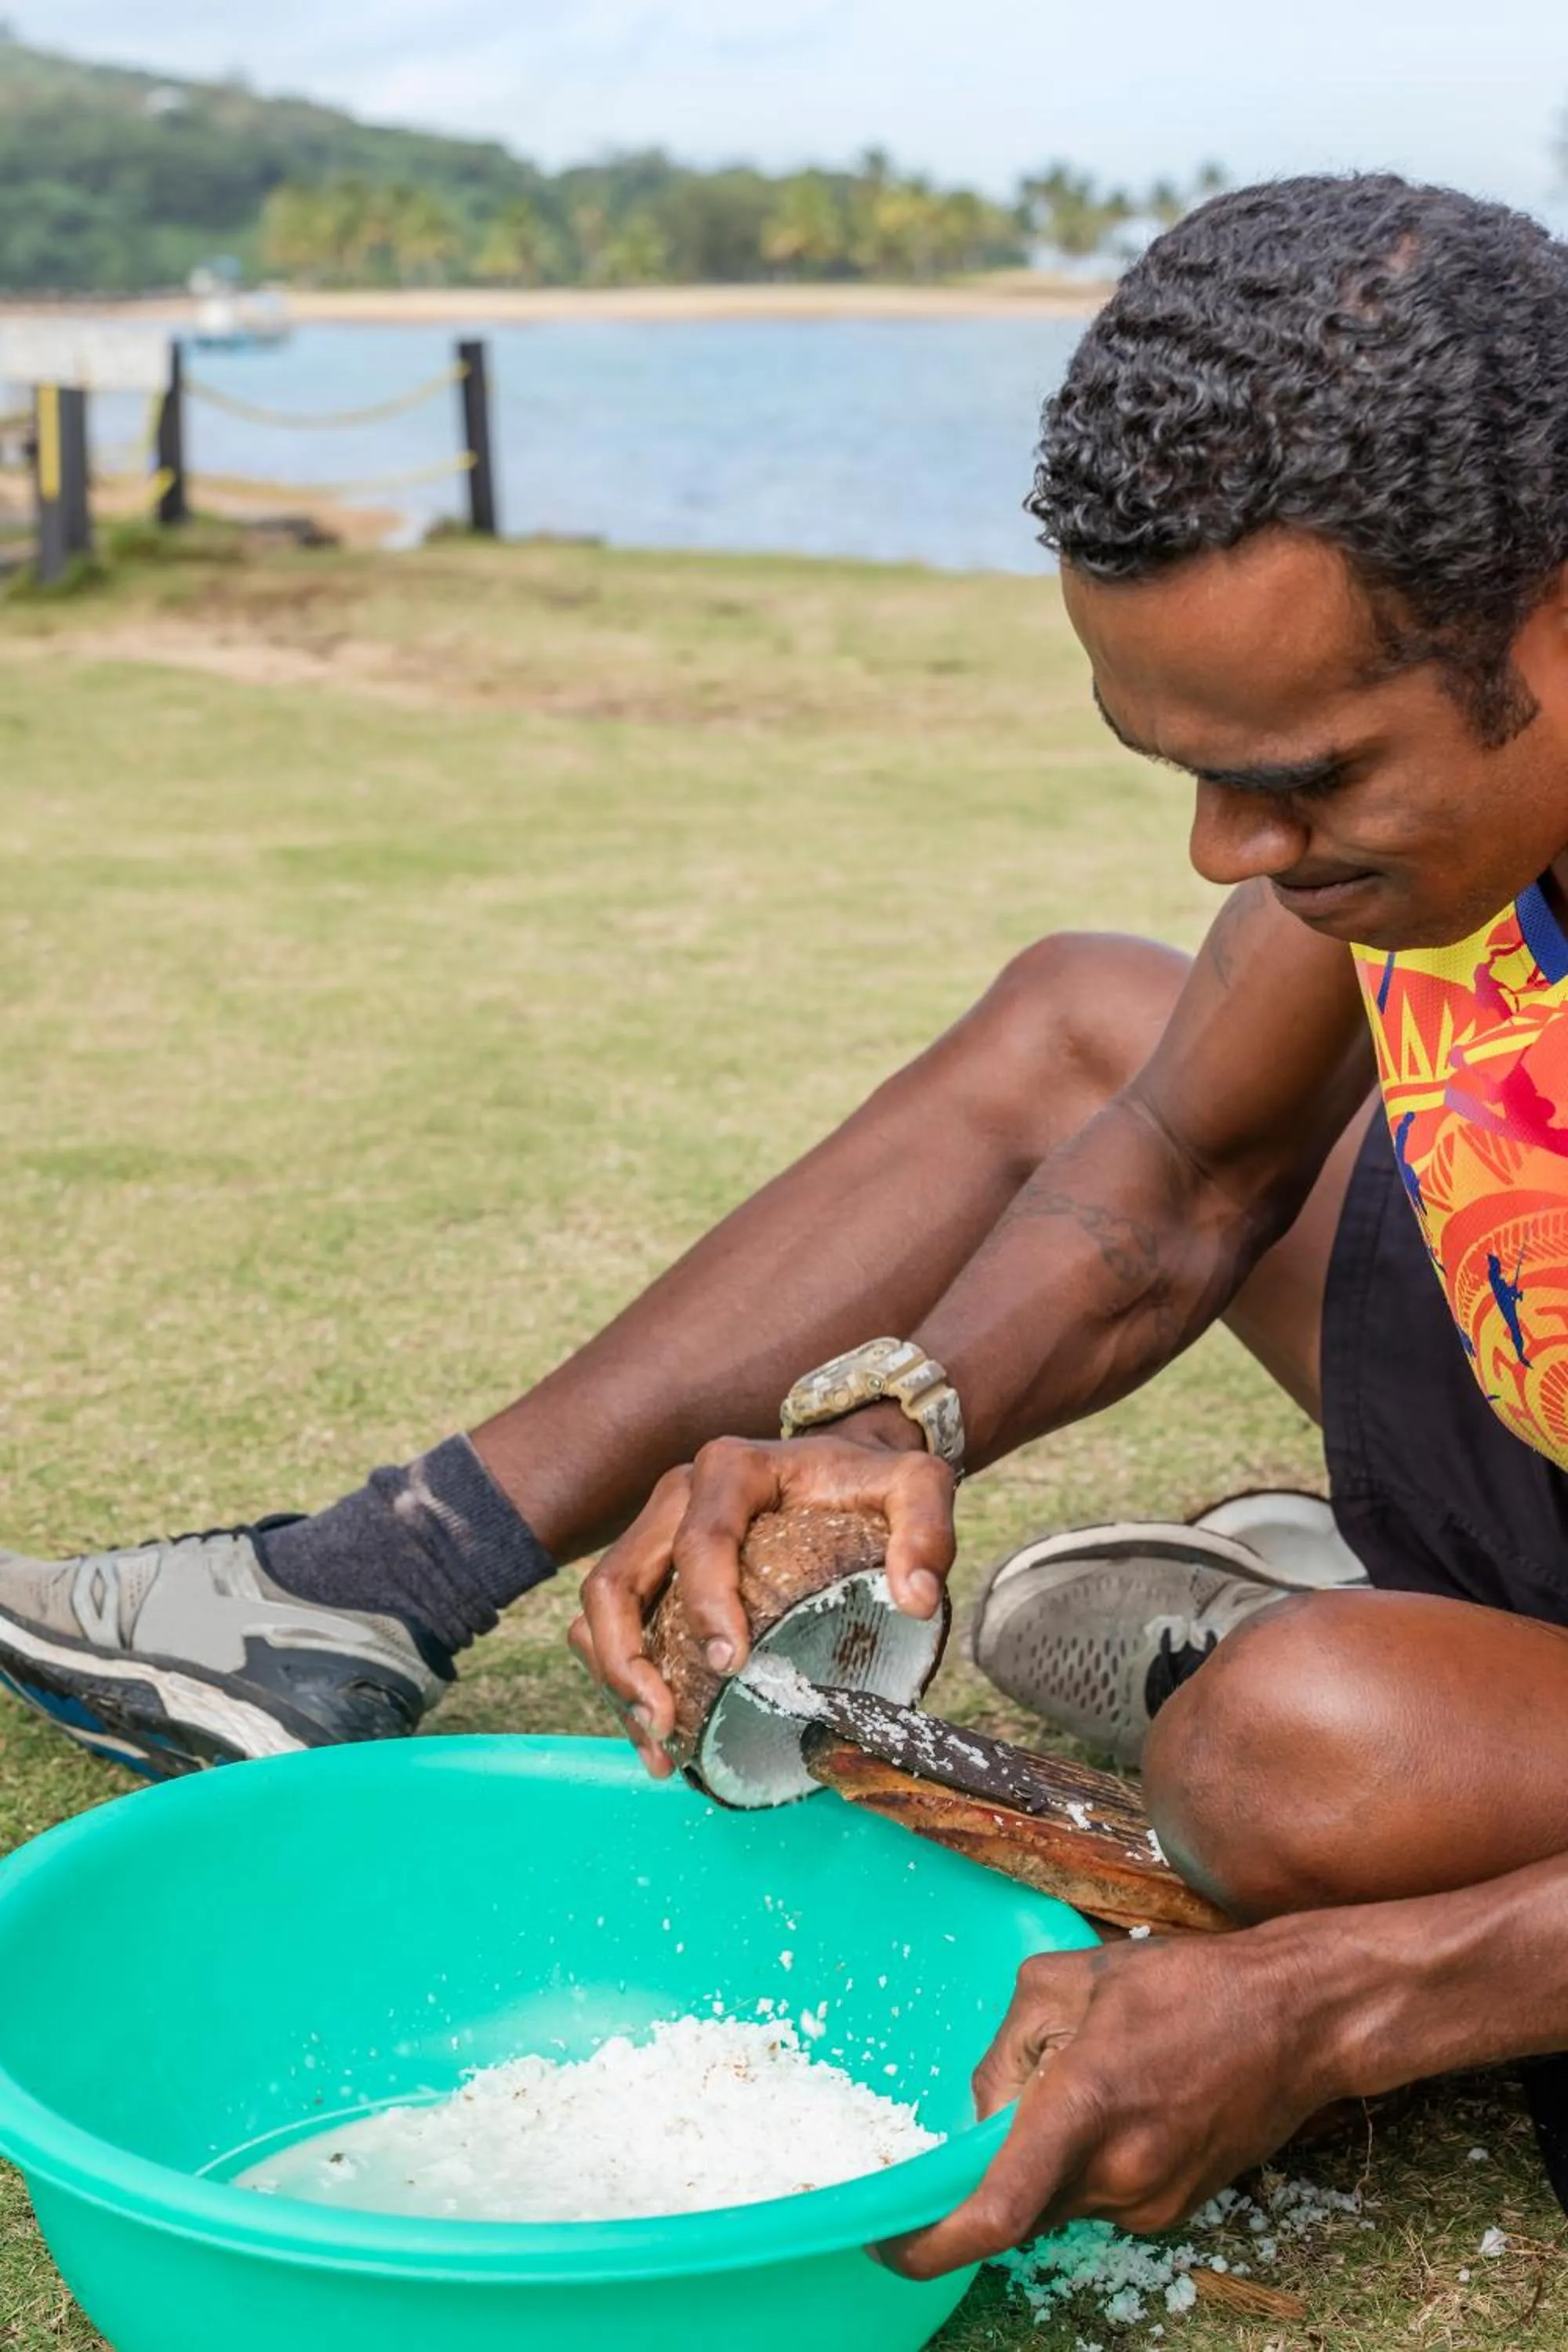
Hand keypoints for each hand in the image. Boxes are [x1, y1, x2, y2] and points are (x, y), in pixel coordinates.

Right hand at [569, 1416, 955, 1777]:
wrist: (845, 1466)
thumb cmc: (873, 1480)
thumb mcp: (917, 1485)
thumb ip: (927, 1530)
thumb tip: (915, 1599)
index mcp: (731, 1469)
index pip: (699, 1539)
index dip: (705, 1604)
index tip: (732, 1663)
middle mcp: (678, 1496)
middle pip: (617, 1578)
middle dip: (628, 1658)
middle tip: (667, 1723)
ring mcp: (656, 1532)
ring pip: (601, 1606)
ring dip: (614, 1678)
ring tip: (659, 1742)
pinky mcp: (652, 1566)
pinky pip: (610, 1623)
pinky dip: (619, 1678)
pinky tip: (658, 1733)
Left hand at [877, 1921, 1340, 2277]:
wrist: (1299, 2019)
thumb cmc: (1186, 1985)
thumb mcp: (1067, 1978)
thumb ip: (1006, 2047)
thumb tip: (985, 2114)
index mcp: (1083, 2107)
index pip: (993, 2214)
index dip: (929, 2246)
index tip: (886, 2245)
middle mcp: (1116, 2172)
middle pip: (1018, 2204)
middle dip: (993, 2168)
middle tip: (1004, 2107)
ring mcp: (1151, 2201)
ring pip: (1058, 2201)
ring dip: (1045, 2159)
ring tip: (1095, 2080)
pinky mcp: (1176, 2210)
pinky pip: (1100, 2198)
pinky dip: (1086, 2162)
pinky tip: (1125, 2101)